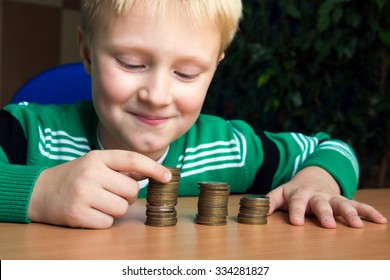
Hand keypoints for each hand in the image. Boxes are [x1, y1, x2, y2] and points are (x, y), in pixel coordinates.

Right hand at [28, 150, 171, 228]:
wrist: (39, 191)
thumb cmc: (75, 177)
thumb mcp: (96, 164)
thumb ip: (122, 167)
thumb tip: (153, 172)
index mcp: (98, 157)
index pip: (133, 159)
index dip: (154, 168)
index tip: (167, 176)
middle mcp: (91, 173)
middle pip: (131, 189)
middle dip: (128, 195)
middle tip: (112, 193)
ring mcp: (83, 193)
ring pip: (122, 208)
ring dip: (116, 209)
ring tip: (100, 202)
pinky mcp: (77, 213)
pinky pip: (108, 222)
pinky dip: (103, 220)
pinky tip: (91, 212)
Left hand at [267, 166, 386, 227]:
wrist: (313, 177)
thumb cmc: (293, 191)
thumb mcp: (279, 193)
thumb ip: (268, 202)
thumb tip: (253, 213)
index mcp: (299, 194)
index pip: (297, 203)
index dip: (297, 212)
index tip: (297, 223)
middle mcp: (317, 195)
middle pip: (321, 204)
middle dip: (325, 213)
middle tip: (329, 225)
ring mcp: (332, 197)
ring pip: (342, 204)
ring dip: (350, 213)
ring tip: (357, 225)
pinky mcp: (344, 199)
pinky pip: (359, 204)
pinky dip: (369, 212)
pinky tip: (380, 220)